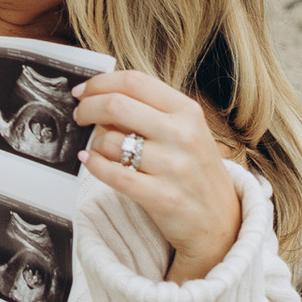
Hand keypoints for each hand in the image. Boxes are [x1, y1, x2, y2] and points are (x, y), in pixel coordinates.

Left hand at [74, 71, 239, 282]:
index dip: (100, 83)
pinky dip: (94, 165)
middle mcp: (183, 134)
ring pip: (110, 141)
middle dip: (87, 108)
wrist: (221, 219)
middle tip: (79, 115)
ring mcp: (174, 166)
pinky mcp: (162, 197)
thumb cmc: (196, 170)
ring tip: (97, 147)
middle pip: (116, 105)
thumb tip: (100, 97)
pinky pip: (113, 174)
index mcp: (187, 111)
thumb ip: (150, 111)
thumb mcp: (186, 130)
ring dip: (94, 142)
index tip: (82, 90)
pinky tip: (89, 161)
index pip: (134, 81)